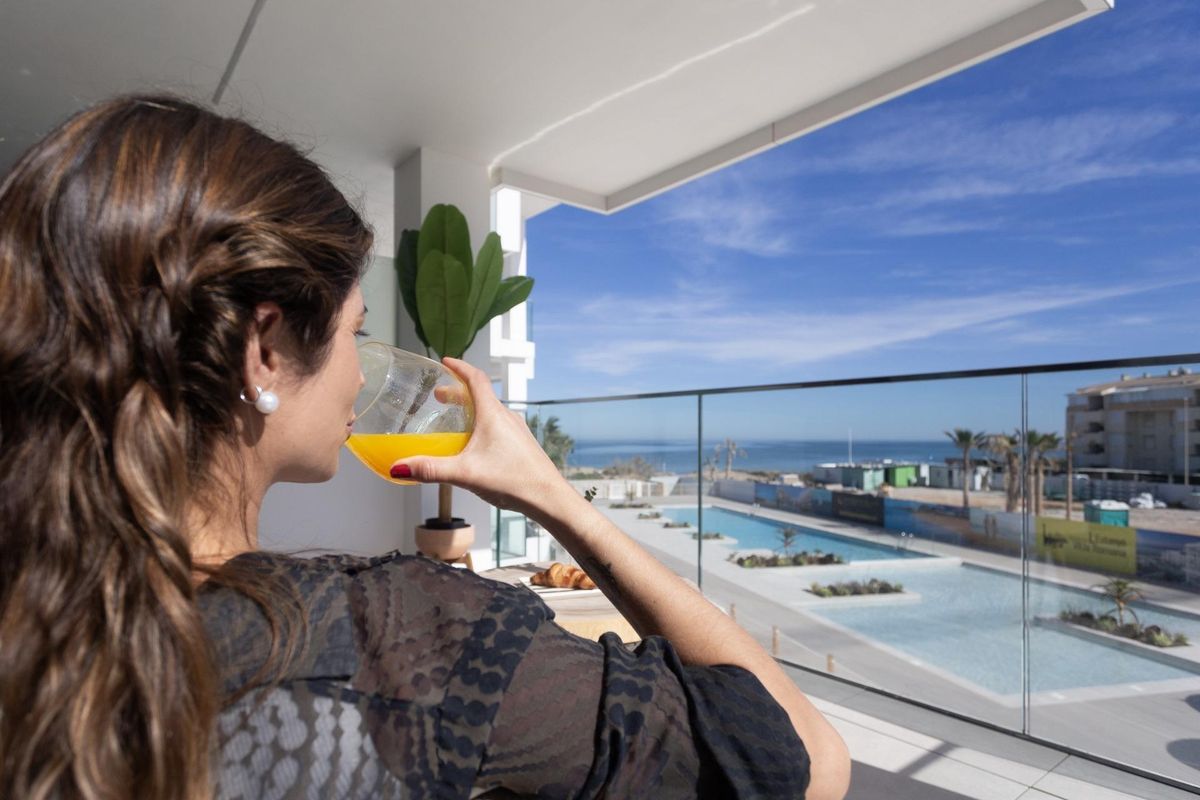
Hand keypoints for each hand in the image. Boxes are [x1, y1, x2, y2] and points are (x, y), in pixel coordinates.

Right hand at [390, 357, 568, 516]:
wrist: (548, 498)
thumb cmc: (513, 480)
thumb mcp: (465, 474)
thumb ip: (430, 469)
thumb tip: (398, 467)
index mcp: (493, 414)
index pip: (475, 379)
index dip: (459, 367)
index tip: (445, 361)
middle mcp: (506, 417)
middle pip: (481, 395)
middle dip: (458, 392)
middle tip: (440, 396)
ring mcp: (516, 431)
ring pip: (490, 411)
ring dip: (471, 410)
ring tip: (455, 420)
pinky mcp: (521, 445)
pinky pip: (499, 427)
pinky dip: (482, 425)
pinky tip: (475, 446)